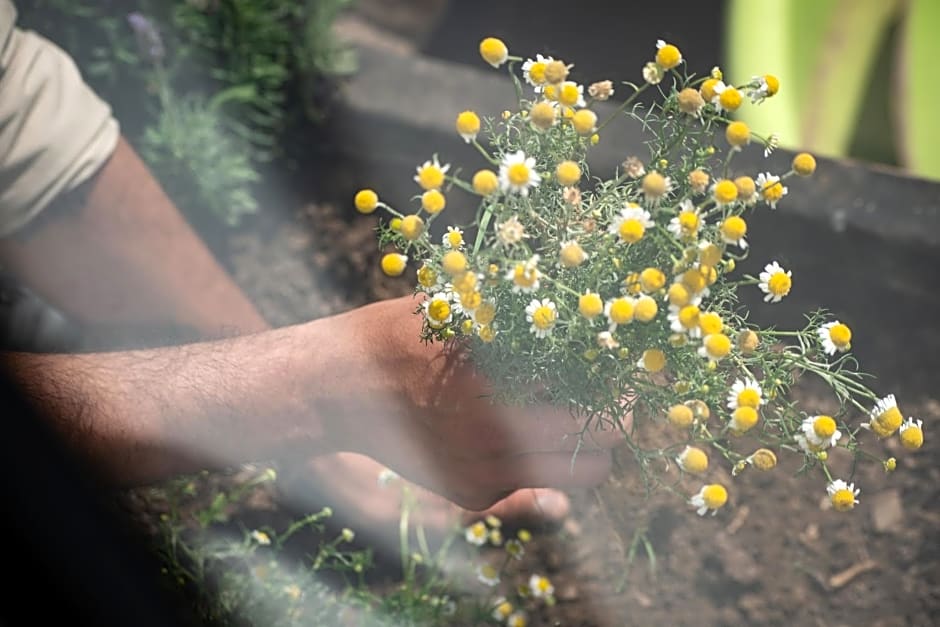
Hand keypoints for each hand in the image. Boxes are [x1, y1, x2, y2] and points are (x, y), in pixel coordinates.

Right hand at [319, 295, 628, 510]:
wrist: (336, 388)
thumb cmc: (401, 333)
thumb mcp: (460, 307)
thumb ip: (520, 314)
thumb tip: (586, 307)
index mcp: (497, 391)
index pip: (595, 404)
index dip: (621, 387)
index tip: (628, 371)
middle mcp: (495, 444)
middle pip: (598, 449)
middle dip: (611, 421)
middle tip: (609, 394)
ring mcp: (484, 477)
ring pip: (576, 477)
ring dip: (586, 447)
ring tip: (574, 410)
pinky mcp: (472, 497)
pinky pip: (536, 484)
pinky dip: (544, 458)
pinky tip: (522, 422)